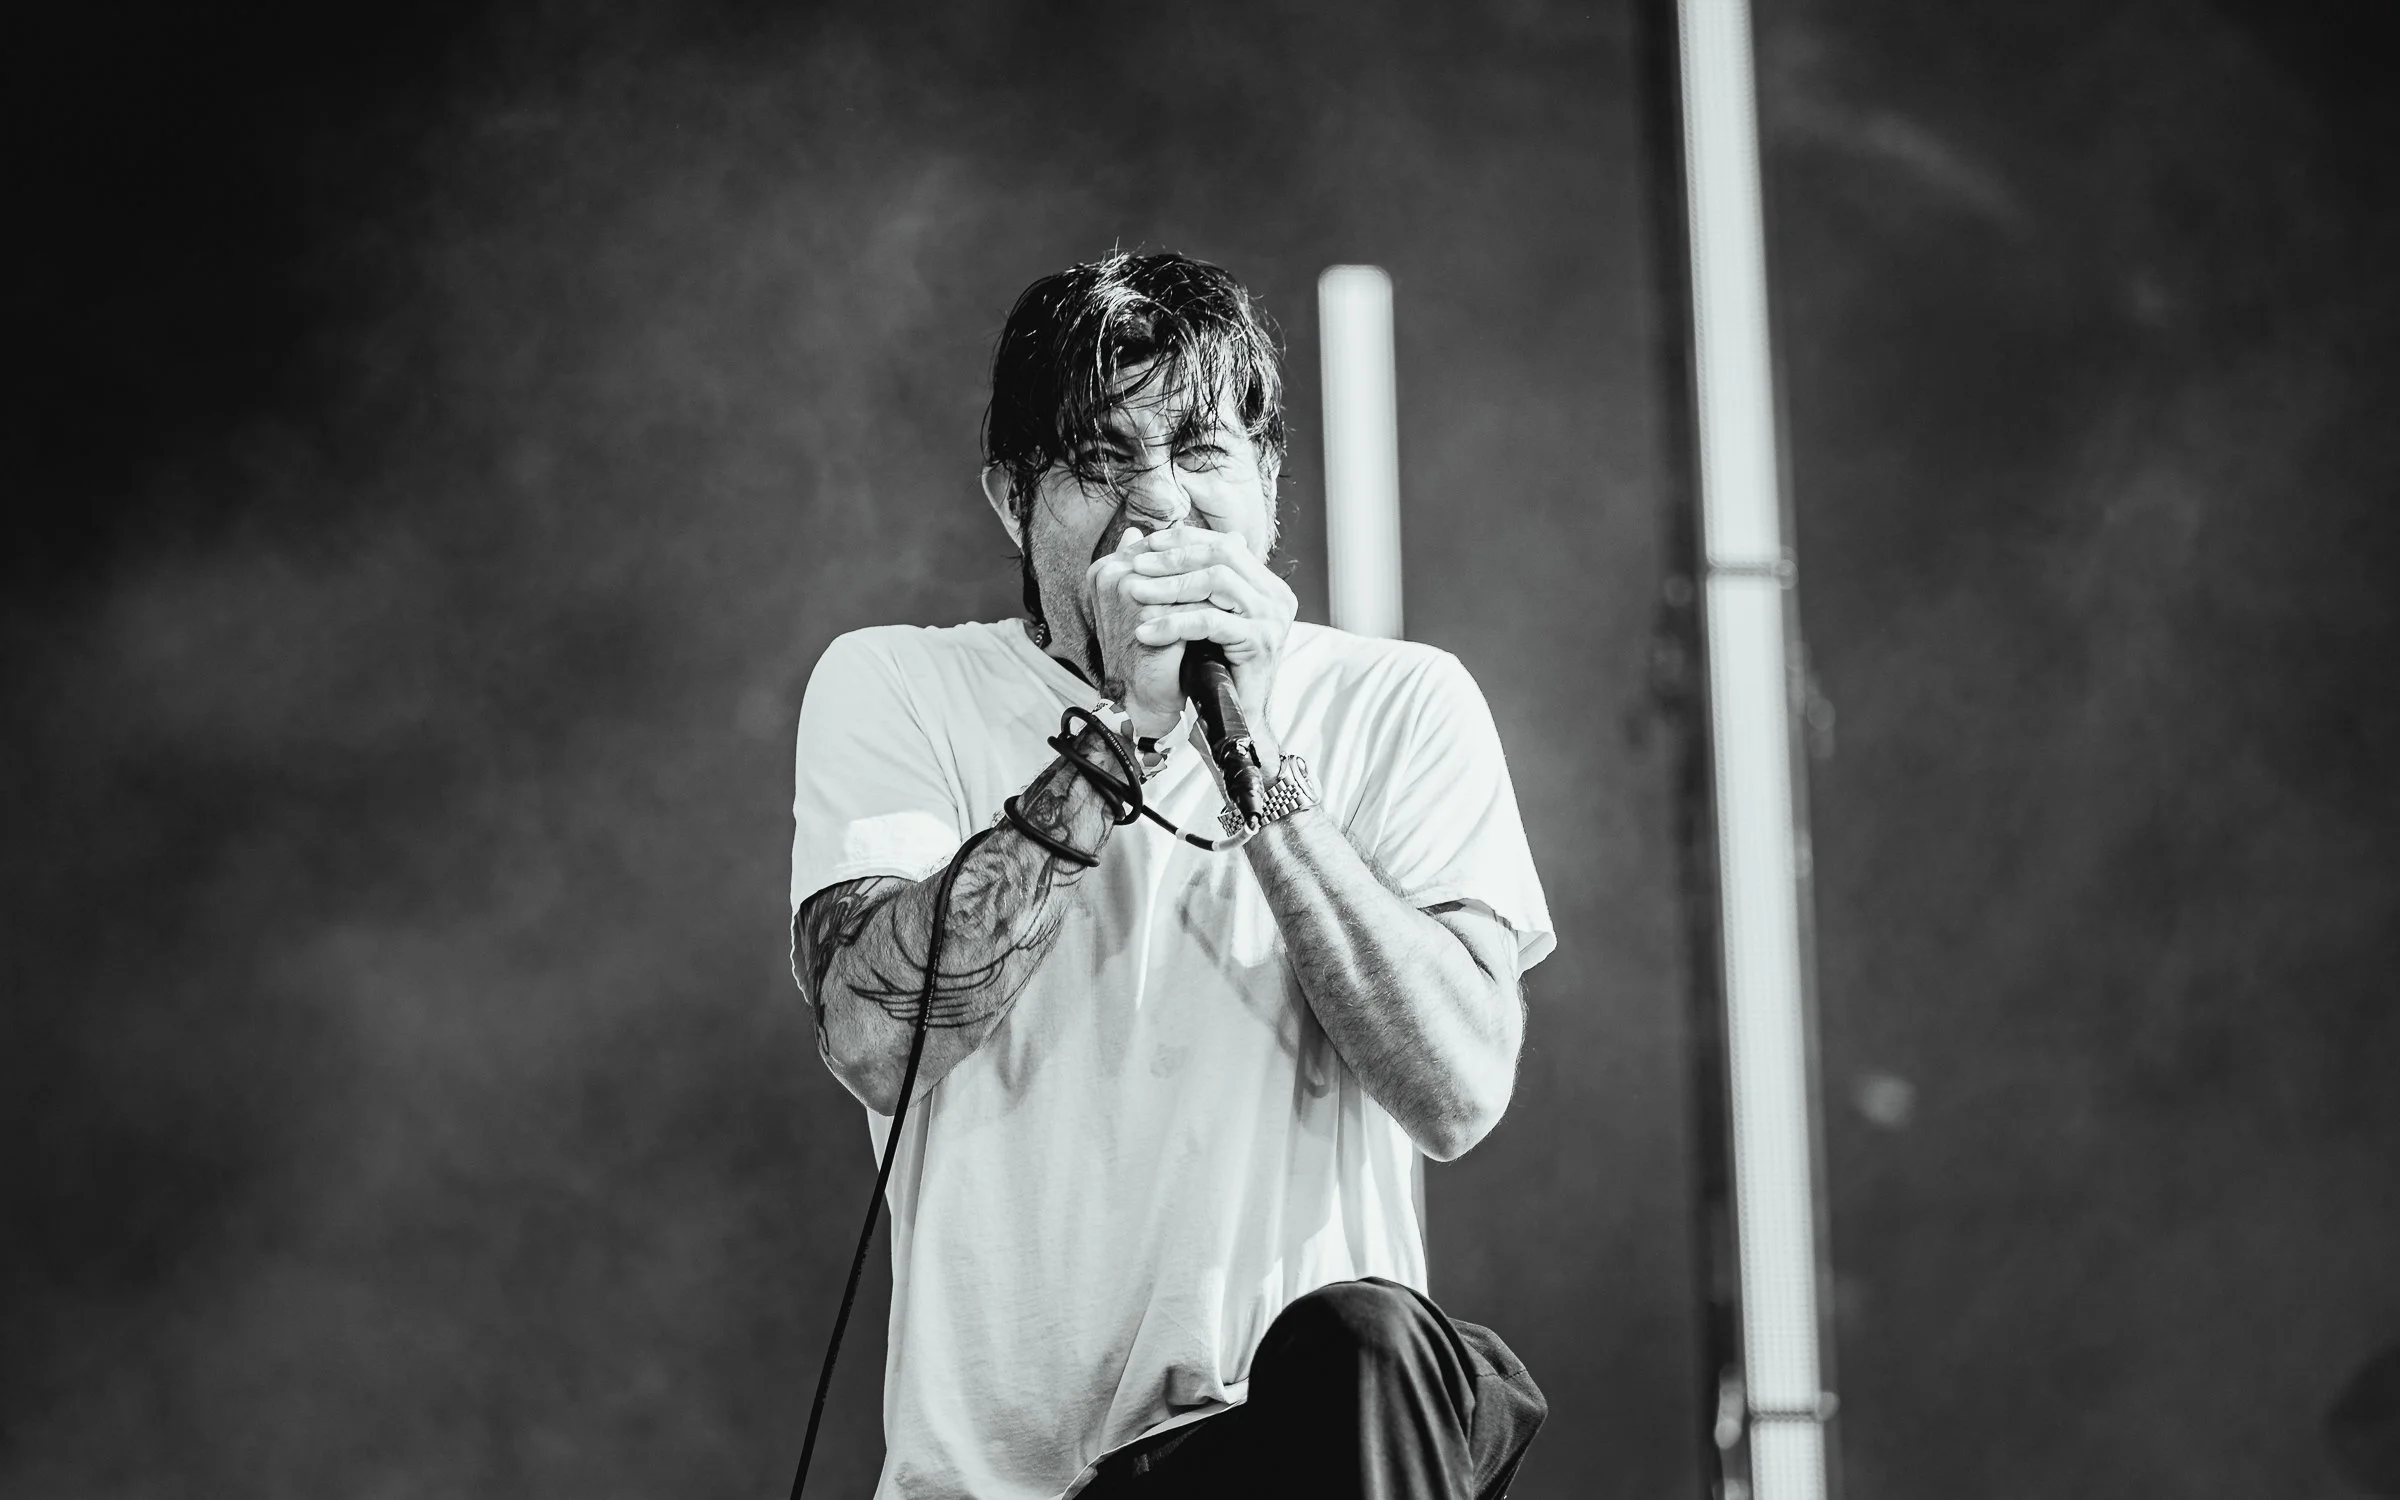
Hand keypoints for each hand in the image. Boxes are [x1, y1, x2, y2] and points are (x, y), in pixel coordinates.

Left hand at [1088, 523, 1295, 753]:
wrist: (1232, 720)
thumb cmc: (1212, 669)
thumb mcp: (1197, 615)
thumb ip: (1184, 579)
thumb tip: (1140, 535)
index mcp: (1265, 585)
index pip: (1224, 545)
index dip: (1184, 540)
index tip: (1147, 545)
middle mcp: (1276, 596)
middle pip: (1222, 555)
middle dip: (1174, 558)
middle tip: (1137, 565)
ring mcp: (1273, 617)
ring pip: (1217, 581)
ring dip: (1170, 586)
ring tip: (1136, 594)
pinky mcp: (1261, 641)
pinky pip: (1211, 621)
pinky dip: (1174, 623)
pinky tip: (1146, 632)